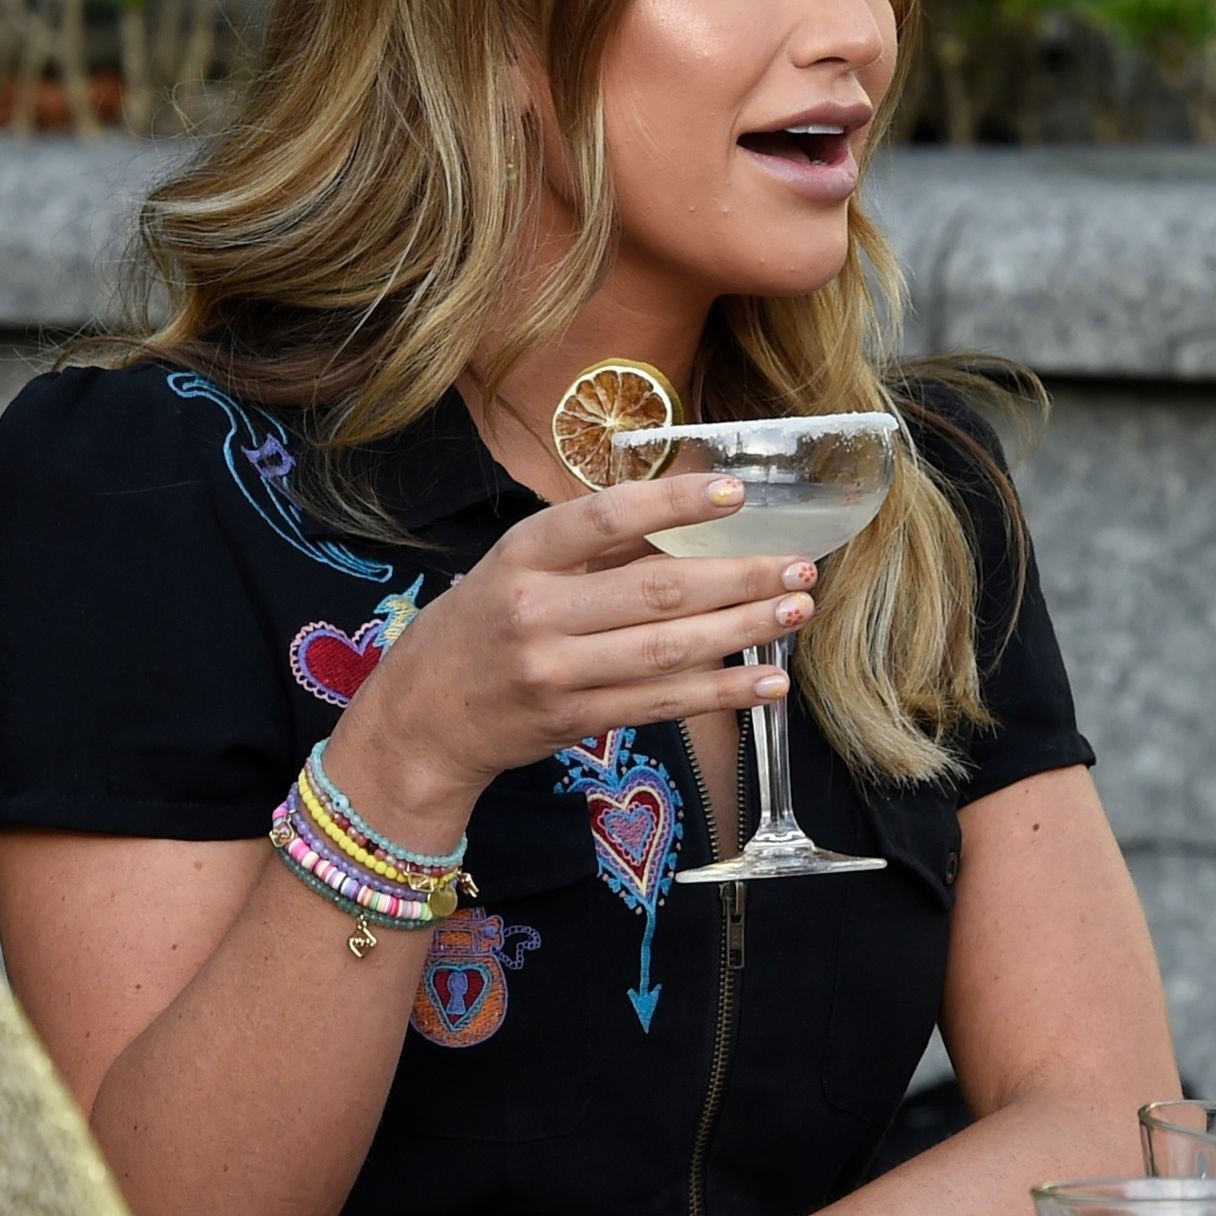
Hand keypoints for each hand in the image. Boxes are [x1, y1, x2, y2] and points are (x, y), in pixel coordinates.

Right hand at [328, 472, 818, 812]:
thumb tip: (682, 521)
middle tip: (798, 565)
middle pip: (653, 591)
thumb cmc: (474, 630)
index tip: (735, 492)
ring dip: (742, 630)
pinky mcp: (571, 721)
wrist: (417, 723)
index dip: (673, 502)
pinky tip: (767, 682)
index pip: (603, 517)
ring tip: (795, 611)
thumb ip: (589, 549)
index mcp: (520, 555)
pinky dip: (720, 693)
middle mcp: (535, 611)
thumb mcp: (512, 568)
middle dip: (736, 577)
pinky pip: (660, 704)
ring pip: (666, 650)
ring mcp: (554, 672)